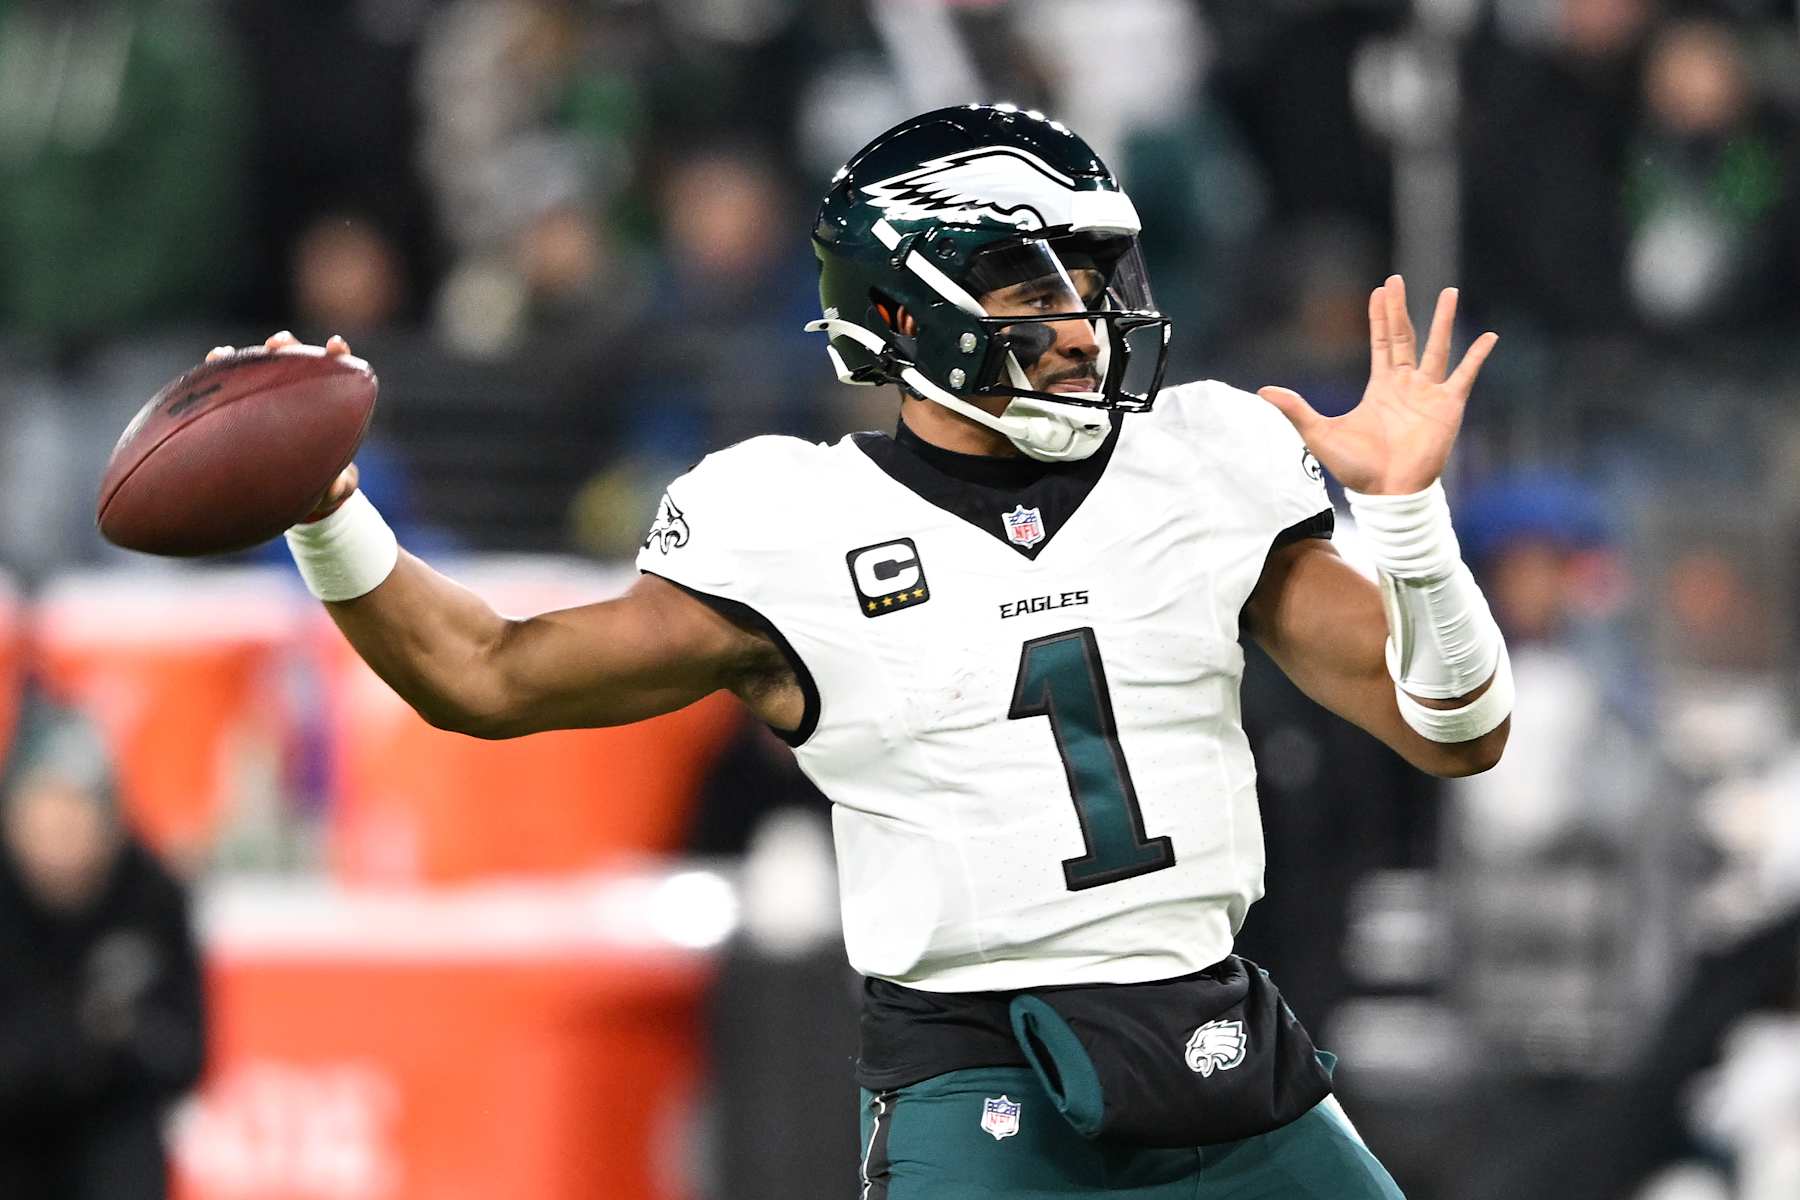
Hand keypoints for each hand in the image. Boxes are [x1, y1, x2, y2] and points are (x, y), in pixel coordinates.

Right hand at [206, 331, 360, 519]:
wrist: (296, 496)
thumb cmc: (323, 485)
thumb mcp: (334, 489)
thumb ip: (339, 486)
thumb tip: (337, 485)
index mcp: (330, 405)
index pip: (336, 371)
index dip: (336, 355)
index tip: (334, 345)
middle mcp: (301, 393)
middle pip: (296, 360)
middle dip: (286, 347)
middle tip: (276, 343)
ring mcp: (272, 398)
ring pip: (261, 369)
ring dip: (247, 357)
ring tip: (226, 353)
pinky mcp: (246, 408)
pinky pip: (233, 388)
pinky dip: (222, 373)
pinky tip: (210, 364)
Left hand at [1257, 276, 1497, 494]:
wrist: (1388, 492)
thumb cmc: (1356, 469)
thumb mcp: (1319, 433)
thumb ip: (1295, 409)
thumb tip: (1261, 391)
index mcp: (1381, 387)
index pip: (1382, 342)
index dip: (1380, 317)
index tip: (1380, 290)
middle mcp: (1406, 385)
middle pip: (1405, 336)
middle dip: (1401, 308)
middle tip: (1397, 278)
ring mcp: (1429, 394)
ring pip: (1438, 347)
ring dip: (1443, 320)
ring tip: (1450, 292)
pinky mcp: (1448, 406)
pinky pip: (1465, 375)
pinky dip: (1477, 356)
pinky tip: (1490, 336)